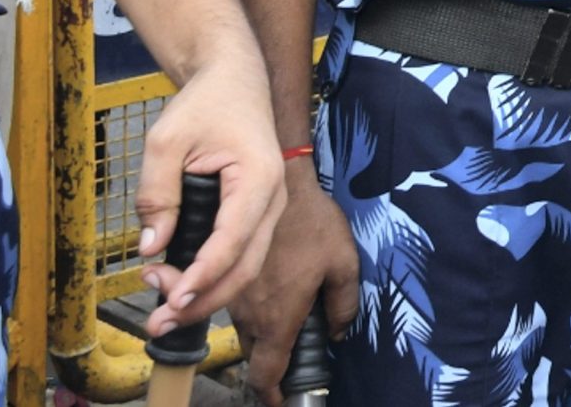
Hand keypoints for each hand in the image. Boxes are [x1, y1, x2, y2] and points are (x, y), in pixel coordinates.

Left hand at [135, 53, 284, 337]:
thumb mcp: (166, 141)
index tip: (171, 301)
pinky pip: (240, 254)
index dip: (202, 277)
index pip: (232, 242)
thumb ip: (157, 194)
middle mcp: (273, 200)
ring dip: (207, 292)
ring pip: (245, 267)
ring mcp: (269, 209)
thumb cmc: (204, 104)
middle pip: (245, 267)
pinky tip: (179, 282)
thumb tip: (151, 248)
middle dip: (204, 300)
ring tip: (161, 305)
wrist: (234, 79)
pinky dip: (211, 275)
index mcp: (258, 179)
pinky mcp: (257, 214)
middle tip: (159, 320)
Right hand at [235, 159, 358, 405]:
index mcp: (278, 317)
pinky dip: (252, 311)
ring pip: (244, 332)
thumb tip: (338, 332)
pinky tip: (274, 292)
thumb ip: (343, 304)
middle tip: (294, 351)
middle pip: (254, 355)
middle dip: (270, 361)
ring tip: (287, 318)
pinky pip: (236, 308)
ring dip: (261, 334)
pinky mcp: (227, 279)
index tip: (281, 401)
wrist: (278, 185)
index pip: (265, 372)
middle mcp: (249, 314)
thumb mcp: (343, 262)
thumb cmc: (314, 224)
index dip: (272, 394)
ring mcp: (234, 297)